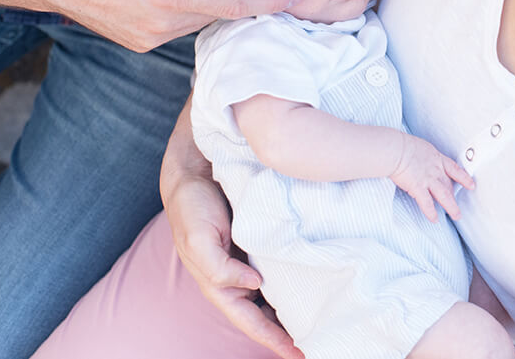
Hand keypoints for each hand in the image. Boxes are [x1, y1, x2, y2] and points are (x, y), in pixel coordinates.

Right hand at [161, 99, 303, 358]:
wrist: (193, 173)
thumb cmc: (192, 208)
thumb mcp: (199, 239)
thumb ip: (220, 268)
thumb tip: (254, 286)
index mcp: (219, 285)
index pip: (251, 321)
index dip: (273, 339)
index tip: (299, 354)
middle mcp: (235, 278)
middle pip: (265, 315)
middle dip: (287, 333)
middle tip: (320, 342)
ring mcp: (247, 262)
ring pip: (274, 295)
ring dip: (293, 310)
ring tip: (322, 321)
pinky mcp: (259, 244)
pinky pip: (279, 270)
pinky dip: (293, 281)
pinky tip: (314, 282)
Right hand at [389, 136, 474, 221]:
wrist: (395, 149)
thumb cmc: (401, 145)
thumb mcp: (419, 146)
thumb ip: (423, 155)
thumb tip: (419, 159)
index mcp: (436, 158)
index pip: (454, 169)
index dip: (464, 178)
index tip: (471, 184)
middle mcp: (435, 170)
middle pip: (449, 185)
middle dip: (455, 196)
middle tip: (460, 205)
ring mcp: (428, 179)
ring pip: (444, 196)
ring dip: (451, 207)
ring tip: (456, 215)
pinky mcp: (418, 187)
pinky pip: (427, 203)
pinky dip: (431, 212)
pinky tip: (434, 219)